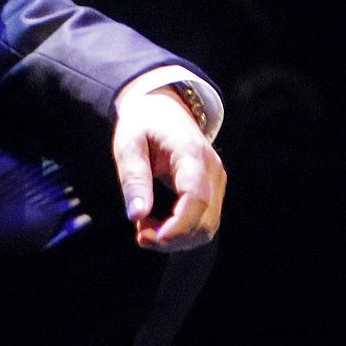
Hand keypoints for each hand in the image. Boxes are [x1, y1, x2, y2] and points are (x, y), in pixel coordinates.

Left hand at [112, 86, 225, 250]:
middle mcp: (212, 168)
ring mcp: (217, 179)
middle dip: (173, 239)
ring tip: (146, 228)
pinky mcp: (214, 188)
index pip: (195, 198)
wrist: (163, 106)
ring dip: (177, 238)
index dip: (176, 227)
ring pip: (208, 226)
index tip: (148, 238)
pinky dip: (183, 231)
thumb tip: (136, 215)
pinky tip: (159, 224)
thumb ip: (134, 178)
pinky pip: (205, 220)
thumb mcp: (128, 144)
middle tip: (140, 233)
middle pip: (205, 221)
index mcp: (190, 153)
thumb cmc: (143, 123)